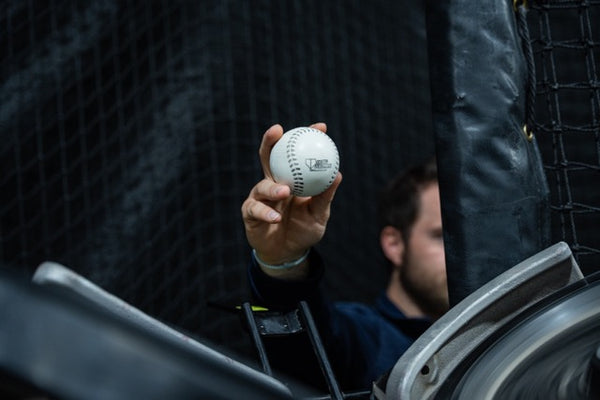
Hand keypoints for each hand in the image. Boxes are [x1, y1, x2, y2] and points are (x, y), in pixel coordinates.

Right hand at [241, 123, 341, 275]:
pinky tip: (276, 218)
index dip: (306, 137)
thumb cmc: (304, 229)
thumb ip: (325, 196)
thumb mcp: (319, 213)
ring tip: (285, 191)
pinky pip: (256, 209)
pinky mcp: (249, 212)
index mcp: (290, 177)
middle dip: (271, 141)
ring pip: (263, 185)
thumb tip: (338, 174)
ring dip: (273, 188)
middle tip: (279, 130)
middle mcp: (273, 182)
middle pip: (269, 156)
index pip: (296, 153)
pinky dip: (267, 213)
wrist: (287, 253)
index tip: (320, 127)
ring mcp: (260, 196)